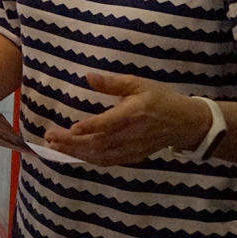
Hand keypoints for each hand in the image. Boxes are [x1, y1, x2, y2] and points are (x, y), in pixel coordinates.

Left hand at [43, 73, 208, 165]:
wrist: (186, 123)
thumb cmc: (161, 99)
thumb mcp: (139, 83)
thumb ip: (113, 82)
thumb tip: (88, 76)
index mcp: (134, 114)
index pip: (109, 124)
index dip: (90, 127)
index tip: (70, 128)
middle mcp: (132, 135)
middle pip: (99, 142)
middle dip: (72, 142)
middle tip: (50, 136)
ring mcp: (133, 149)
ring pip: (101, 155)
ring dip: (76, 152)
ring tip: (55, 146)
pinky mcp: (133, 156)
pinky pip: (109, 161)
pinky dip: (90, 159)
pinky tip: (75, 154)